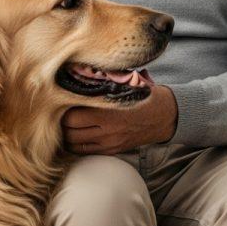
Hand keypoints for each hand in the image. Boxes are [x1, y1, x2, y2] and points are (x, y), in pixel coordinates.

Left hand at [62, 85, 178, 154]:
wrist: (165, 116)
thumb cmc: (144, 95)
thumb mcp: (126, 84)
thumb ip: (104, 82)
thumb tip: (79, 74)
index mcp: (109, 109)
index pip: (72, 114)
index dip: (63, 107)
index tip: (61, 99)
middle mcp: (107, 129)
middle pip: (70, 130)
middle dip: (62, 121)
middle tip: (61, 111)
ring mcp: (109, 142)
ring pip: (73, 144)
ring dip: (67, 134)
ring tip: (67, 123)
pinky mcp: (112, 150)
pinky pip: (85, 151)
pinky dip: (76, 144)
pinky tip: (77, 134)